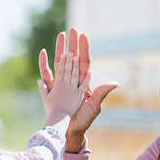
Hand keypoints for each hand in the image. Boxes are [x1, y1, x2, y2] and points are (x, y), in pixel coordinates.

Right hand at [39, 28, 117, 151]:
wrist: (71, 129)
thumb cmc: (84, 119)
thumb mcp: (94, 105)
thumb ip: (102, 92)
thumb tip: (115, 83)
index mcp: (84, 82)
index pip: (84, 61)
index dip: (84, 49)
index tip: (83, 36)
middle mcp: (73, 80)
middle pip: (73, 58)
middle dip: (72, 44)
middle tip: (71, 30)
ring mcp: (62, 83)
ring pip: (60, 62)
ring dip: (60, 48)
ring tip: (59, 36)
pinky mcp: (52, 89)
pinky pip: (47, 74)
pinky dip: (44, 62)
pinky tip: (43, 53)